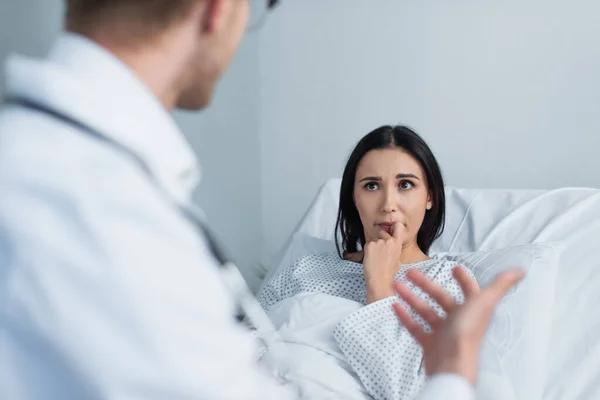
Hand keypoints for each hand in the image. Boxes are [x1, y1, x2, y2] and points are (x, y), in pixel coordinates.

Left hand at [363, 223, 406, 303]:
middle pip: (382, 233)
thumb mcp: (398, 260)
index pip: (398, 227)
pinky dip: (368, 250)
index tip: (392, 228)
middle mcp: (388, 240)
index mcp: (397, 244)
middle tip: (379, 252)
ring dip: (374, 246)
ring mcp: (378, 242)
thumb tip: (392, 248)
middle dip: (380, 239)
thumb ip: (395, 250)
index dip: (394, 226)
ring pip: (374, 240)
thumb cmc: (388, 273)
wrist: (379, 280)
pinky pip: (368, 244)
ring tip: (375, 258)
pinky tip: (371, 258)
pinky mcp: (369, 245)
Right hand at [392, 266, 524, 384]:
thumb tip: (519, 271)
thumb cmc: (468, 334)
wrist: (453, 363)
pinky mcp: (430, 343)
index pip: (468, 289)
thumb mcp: (485, 302)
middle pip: (440, 298)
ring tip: (398, 286)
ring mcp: (443, 332)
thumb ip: (501, 285)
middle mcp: (458, 320)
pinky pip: (416, 327)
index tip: (455, 268)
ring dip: (411, 297)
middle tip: (412, 273)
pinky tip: (397, 306)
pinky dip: (405, 316)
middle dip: (425, 284)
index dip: (463, 278)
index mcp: (472, 309)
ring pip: (425, 310)